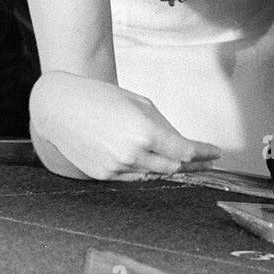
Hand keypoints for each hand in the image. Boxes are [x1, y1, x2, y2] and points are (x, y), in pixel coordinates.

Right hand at [30, 72, 220, 180]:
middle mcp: (131, 154)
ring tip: (179, 159)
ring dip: (168, 166)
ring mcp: (116, 168)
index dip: (204, 153)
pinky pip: (132, 175)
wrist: (59, 108)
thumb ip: (162, 126)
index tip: (215, 153)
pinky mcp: (103, 176)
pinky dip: (143, 168)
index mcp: (144, 132)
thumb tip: (180, 144)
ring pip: (153, 173)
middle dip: (192, 164)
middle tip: (204, 159)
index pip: (185, 151)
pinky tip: (146, 158)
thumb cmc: (98, 97)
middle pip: (173, 167)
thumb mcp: (138, 103)